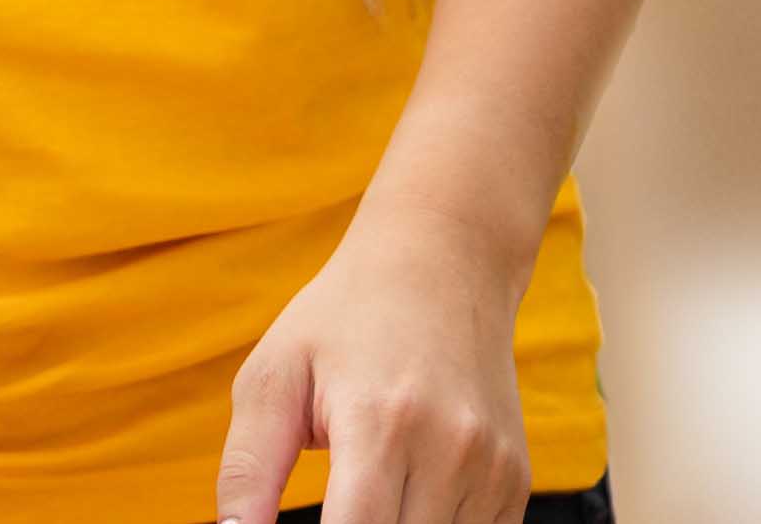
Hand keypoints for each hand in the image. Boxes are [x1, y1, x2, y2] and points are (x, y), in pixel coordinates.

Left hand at [217, 192, 532, 523]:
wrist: (444, 261)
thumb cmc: (344, 318)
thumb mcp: (274, 376)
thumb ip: (246, 470)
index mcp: (381, 423)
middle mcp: (450, 450)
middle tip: (333, 503)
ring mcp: (491, 469)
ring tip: (369, 493)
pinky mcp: (514, 479)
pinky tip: (408, 496)